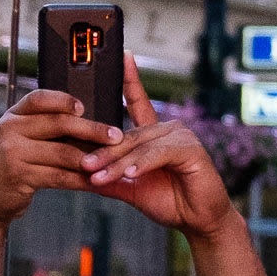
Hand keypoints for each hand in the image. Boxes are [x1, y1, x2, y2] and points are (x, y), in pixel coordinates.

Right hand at [0, 90, 119, 228]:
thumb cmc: (5, 169)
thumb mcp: (15, 141)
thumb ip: (40, 129)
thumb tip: (86, 123)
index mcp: (11, 117)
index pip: (39, 99)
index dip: (63, 100)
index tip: (84, 107)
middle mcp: (9, 131)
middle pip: (58, 124)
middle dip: (92, 130)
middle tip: (116, 136)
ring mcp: (12, 154)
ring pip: (62, 152)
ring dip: (92, 158)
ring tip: (112, 161)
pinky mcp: (20, 177)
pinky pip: (59, 176)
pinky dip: (80, 180)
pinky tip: (94, 181)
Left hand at [79, 59, 242, 240]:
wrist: (197, 219)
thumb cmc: (168, 200)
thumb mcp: (130, 187)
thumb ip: (109, 177)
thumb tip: (79, 173)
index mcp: (153, 134)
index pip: (137, 101)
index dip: (129, 79)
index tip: (120, 56)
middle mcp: (168, 129)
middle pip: (128, 135)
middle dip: (103, 152)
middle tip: (81, 164)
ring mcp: (181, 137)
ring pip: (140, 146)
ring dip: (117, 163)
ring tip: (97, 176)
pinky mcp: (190, 150)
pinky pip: (159, 154)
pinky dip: (143, 165)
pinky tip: (132, 175)